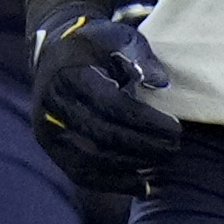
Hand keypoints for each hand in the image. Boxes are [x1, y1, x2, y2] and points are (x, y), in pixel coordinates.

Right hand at [31, 4, 180, 193]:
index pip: (111, 106)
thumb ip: (141, 56)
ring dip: (131, 167)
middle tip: (174, 148)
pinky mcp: (50, 147)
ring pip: (90, 160)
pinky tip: (142, 185)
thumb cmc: (96, 46)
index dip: (146, 122)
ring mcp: (47, 129)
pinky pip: (80, 174)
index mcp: (69, 75)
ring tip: (161, 163)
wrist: (54, 54)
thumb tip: (159, 83)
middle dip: (144, 147)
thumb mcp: (119, 38)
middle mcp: (51, 105)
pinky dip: (113, 184)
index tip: (176, 129)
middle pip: (102, 135)